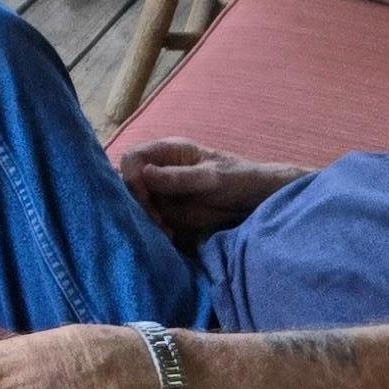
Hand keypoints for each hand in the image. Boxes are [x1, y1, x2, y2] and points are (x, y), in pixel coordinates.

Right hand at [117, 137, 301, 234]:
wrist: (260, 201)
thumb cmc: (240, 180)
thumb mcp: (211, 178)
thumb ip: (178, 177)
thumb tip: (143, 173)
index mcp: (168, 152)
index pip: (133, 159)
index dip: (132, 177)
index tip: (145, 198)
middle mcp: (160, 170)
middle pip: (129, 183)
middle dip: (136, 203)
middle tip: (156, 221)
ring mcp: (163, 193)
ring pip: (137, 205)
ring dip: (145, 219)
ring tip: (165, 231)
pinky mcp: (169, 213)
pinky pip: (151, 220)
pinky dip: (154, 229)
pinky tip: (170, 236)